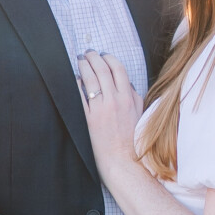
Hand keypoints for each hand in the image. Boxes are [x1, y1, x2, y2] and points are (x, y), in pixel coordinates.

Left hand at [78, 50, 143, 182]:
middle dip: (93, 58)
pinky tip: (74, 79)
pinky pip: (80, 97)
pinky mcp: (89, 119)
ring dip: (84, 67)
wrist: (123, 161)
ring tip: (80, 61)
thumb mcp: (139, 114)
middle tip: (87, 53)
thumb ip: (134, 97)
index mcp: (129, 98)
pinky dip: (77, 85)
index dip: (109, 58)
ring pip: (90, 80)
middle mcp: (115, 101)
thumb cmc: (132, 140)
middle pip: (102, 70)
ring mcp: (101, 109)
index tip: (103, 55)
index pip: (118, 69)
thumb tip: (126, 83)